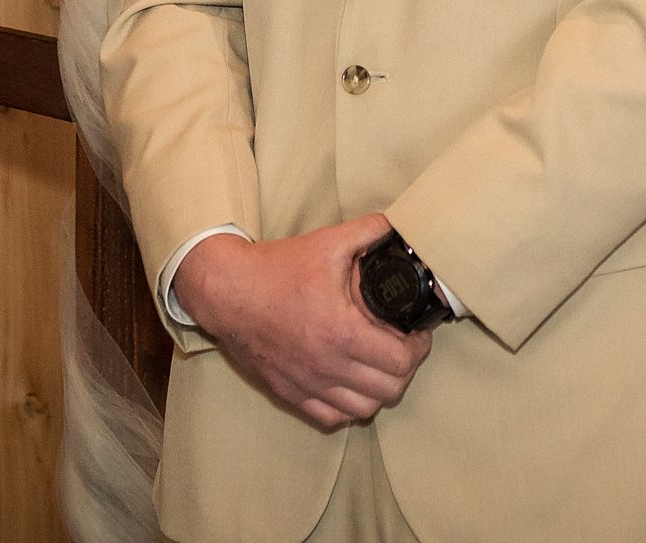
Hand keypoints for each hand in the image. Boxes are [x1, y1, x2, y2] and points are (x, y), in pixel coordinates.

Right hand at [172, 214, 432, 430]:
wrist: (226, 292)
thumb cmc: (275, 269)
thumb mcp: (327, 243)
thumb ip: (370, 231)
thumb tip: (400, 226)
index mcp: (342, 332)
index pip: (402, 362)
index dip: (419, 347)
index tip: (416, 333)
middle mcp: (327, 366)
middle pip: (390, 390)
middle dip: (404, 368)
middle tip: (401, 347)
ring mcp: (308, 385)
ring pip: (364, 409)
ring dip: (378, 390)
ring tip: (377, 365)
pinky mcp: (290, 394)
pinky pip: (332, 418)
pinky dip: (347, 406)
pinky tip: (348, 383)